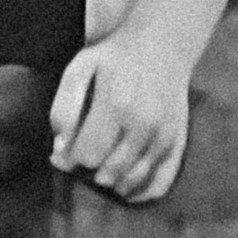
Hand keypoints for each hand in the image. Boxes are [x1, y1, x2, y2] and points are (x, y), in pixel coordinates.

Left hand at [49, 25, 191, 201]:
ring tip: (99, 172)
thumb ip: (64, 107)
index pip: (88, 156)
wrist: (163, 44)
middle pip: (108, 172)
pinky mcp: (179, 142)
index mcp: (117, 105)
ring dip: (112, 182)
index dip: (71, 159)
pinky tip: (125, 191)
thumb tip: (59, 149)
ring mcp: (165, 136)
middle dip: (89, 172)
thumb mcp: (80, 68)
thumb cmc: (114, 57)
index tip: (64, 152)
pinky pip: (161, 182)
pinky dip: (141, 192)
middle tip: (82, 159)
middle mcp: (145, 125)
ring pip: (133, 180)